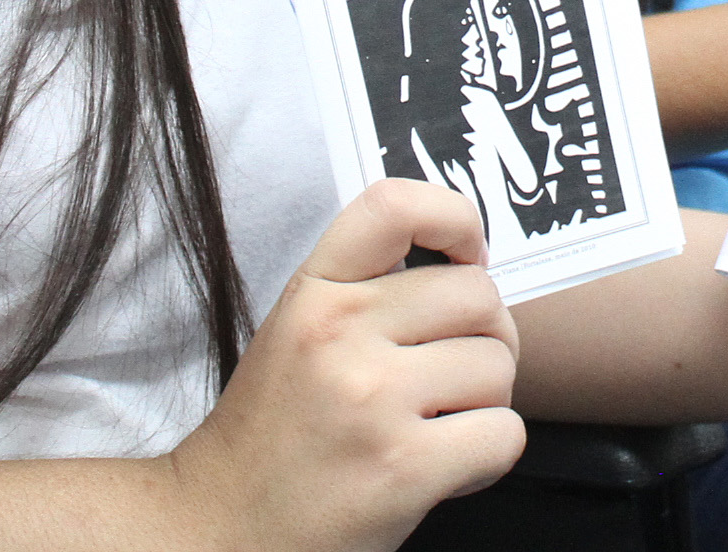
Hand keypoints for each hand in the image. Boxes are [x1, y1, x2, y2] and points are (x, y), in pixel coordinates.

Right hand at [168, 180, 522, 551]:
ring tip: (436, 426)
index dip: (455, 221)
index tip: (466, 261)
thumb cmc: (277, 434)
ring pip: (498, 366)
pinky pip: (504, 433)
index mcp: (314, 292)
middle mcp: (340, 333)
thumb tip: (470, 269)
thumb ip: (367, 291)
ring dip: (485, 402)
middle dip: (485, 337)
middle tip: (451, 375)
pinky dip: (488, 454)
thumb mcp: (299, 332)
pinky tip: (443, 467)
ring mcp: (373, 399)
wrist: (222, 528)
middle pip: (479, 296)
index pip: (396, 207)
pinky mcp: (405, 466)